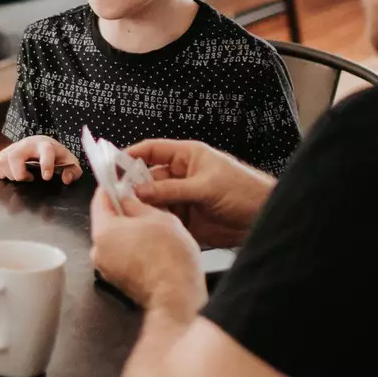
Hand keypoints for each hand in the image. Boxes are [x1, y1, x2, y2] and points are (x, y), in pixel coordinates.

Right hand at [0, 135, 81, 183]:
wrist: (43, 144)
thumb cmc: (56, 156)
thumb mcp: (70, 163)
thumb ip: (73, 172)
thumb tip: (65, 179)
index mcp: (46, 145)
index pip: (45, 151)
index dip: (46, 164)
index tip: (46, 177)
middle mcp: (27, 144)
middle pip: (14, 156)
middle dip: (19, 173)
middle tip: (28, 179)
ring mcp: (13, 147)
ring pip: (2, 160)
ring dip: (9, 174)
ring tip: (21, 177)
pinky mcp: (4, 152)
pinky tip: (10, 174)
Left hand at [90, 189, 205, 314]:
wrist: (177, 297)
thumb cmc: (170, 259)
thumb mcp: (158, 217)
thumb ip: (138, 205)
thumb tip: (128, 199)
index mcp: (103, 231)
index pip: (99, 201)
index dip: (110, 188)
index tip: (116, 182)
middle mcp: (99, 251)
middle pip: (106, 222)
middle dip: (123, 212)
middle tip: (142, 205)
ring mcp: (107, 268)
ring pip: (115, 240)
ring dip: (130, 232)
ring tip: (153, 229)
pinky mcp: (118, 280)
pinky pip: (122, 256)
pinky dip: (133, 249)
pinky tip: (152, 247)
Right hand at [126, 139, 274, 248]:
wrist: (265, 217)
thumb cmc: (246, 190)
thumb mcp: (206, 187)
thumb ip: (172, 190)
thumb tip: (141, 191)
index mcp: (188, 157)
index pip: (152, 150)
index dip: (131, 155)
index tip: (113, 164)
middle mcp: (183, 176)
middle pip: (148, 178)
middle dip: (134, 187)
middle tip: (120, 197)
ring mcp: (184, 197)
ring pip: (154, 201)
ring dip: (144, 207)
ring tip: (134, 214)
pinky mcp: (187, 218)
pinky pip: (164, 218)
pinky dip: (156, 222)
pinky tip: (150, 226)